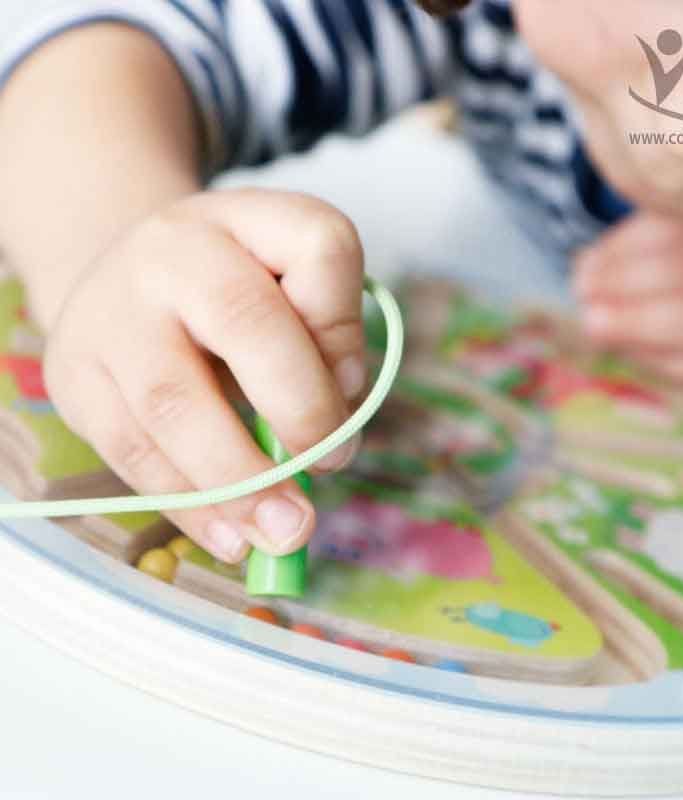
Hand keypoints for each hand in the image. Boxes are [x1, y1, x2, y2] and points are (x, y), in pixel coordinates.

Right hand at [43, 189, 366, 561]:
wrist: (124, 282)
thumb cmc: (231, 298)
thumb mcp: (289, 293)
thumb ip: (325, 344)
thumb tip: (334, 427)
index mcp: (248, 217)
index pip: (320, 245)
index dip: (347, 327)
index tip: (354, 392)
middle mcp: (173, 249)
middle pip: (247, 321)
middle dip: (301, 410)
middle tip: (330, 467)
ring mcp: (112, 310)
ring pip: (175, 402)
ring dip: (240, 483)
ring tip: (284, 531)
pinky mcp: (72, 375)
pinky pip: (132, 451)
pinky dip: (191, 505)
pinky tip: (231, 536)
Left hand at [573, 212, 682, 417]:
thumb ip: (655, 259)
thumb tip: (585, 269)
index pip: (679, 226)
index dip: (620, 245)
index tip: (583, 266)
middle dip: (622, 281)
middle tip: (584, 296)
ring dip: (636, 324)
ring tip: (595, 325)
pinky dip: (662, 362)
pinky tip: (632, 355)